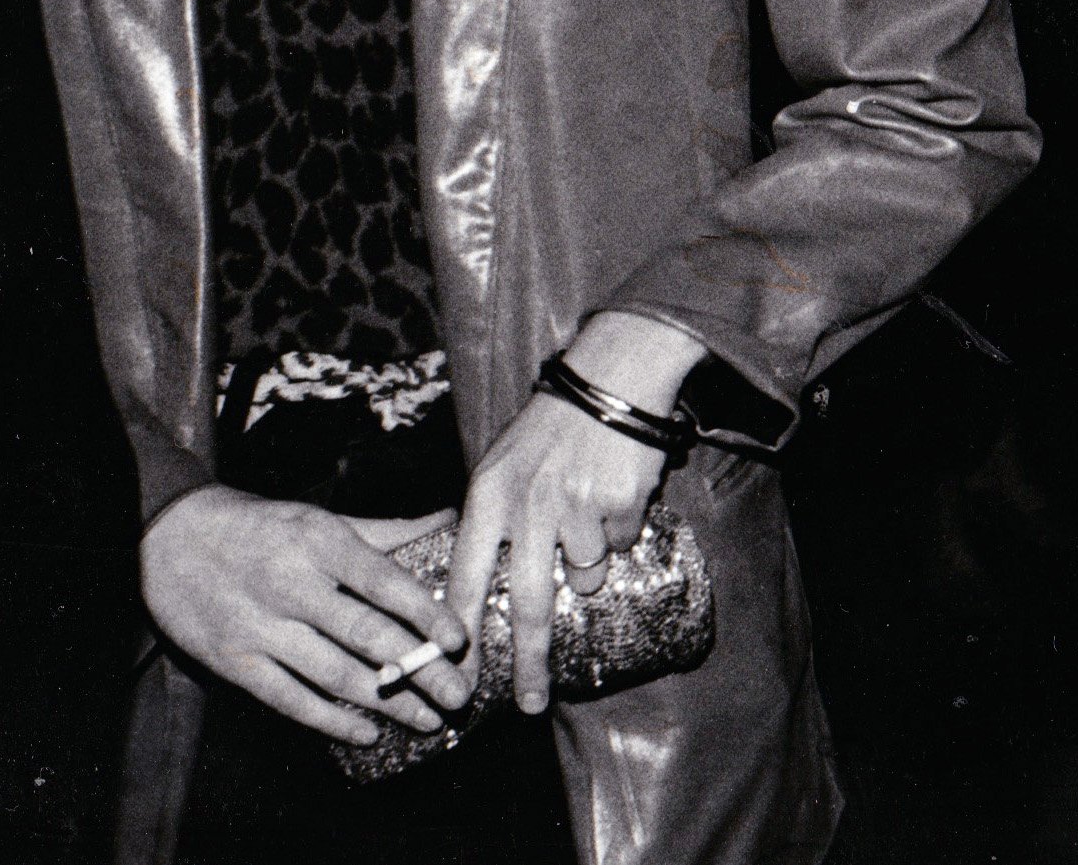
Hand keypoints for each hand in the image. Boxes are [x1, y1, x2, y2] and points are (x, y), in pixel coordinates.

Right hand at [140, 489, 471, 743]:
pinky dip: (329, 720)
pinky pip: (288, 699)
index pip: (384, 583)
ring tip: (426, 720)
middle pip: (366, 635)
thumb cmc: (260, 525)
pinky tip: (366, 733)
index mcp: (320, 543)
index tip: (458, 640)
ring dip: (385, 702)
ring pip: (332, 674)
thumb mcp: (321, 518)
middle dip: (418, 669)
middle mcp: (292, 586)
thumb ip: (386, 530)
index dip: (425, 614)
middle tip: (458, 694)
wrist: (169, 538)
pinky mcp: (233, 661)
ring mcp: (260, 627)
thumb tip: (448, 521)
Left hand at [447, 311, 701, 714]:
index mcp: (487, 496)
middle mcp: (528, 505)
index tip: (457, 679)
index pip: (462, 580)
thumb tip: (472, 590)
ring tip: (588, 518)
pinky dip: (619, 530)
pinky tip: (613, 491)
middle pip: (524, 603)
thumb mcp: (500, 463)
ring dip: (588, 565)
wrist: (612, 374)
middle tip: (532, 704)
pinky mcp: (619, 500)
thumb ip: (489, 519)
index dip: (457, 634)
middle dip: (528, 661)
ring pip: (583, 573)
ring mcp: (576, 504)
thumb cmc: (552, 425)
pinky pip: (620, 542)